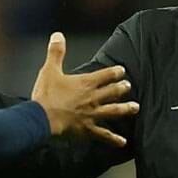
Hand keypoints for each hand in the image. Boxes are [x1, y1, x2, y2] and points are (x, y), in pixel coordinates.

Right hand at [31, 32, 138, 146]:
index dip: (115, 72)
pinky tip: (122, 142)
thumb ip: (56, 52)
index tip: (122, 71)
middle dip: (122, 88)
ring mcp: (92, 114)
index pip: (105, 75)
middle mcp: (93, 98)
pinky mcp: (87, 129)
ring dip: (126, 109)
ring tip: (136, 107)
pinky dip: (113, 139)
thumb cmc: (46, 94)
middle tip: (129, 86)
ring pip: (113, 111)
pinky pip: (103, 134)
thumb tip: (58, 35)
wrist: (42, 118)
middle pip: (113, 92)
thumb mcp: (49, 70)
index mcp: (86, 83)